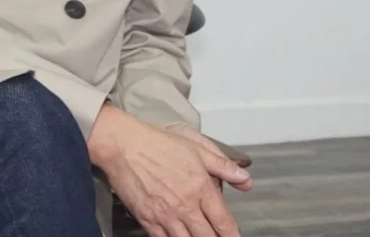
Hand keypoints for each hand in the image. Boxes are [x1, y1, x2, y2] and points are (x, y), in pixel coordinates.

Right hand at [88, 104, 249, 236]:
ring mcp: (166, 215)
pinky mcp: (147, 219)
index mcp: (201, 187)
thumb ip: (224, 166)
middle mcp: (185, 205)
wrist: (123, 144)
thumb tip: (246, 181)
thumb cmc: (157, 143)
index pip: (224, 222)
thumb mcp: (196, 148)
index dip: (232, 235)